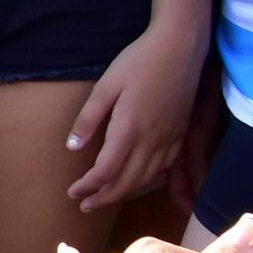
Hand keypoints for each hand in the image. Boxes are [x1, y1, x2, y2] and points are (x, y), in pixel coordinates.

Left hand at [64, 22, 200, 213]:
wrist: (180, 47)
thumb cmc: (139, 61)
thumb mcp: (106, 86)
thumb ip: (89, 119)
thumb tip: (72, 147)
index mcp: (128, 130)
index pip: (105, 171)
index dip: (88, 187)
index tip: (72, 192)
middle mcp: (151, 141)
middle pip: (126, 182)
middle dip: (104, 197)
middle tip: (85, 205)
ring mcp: (169, 139)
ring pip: (146, 178)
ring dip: (124, 192)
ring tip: (106, 197)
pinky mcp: (180, 134)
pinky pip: (164, 167)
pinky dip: (147, 179)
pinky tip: (137, 178)